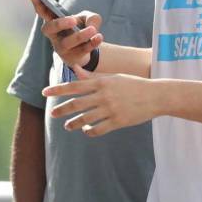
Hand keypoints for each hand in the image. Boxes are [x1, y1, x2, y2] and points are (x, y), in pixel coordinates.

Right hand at [30, 0, 102, 67]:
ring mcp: (61, 48)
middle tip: (73, 20)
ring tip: (93, 30)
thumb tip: (92, 27)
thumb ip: (92, 18)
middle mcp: (54, 35)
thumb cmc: (83, 28)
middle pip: (49, 29)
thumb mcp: (89, 18)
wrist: (89, 48)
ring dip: (80, 36)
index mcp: (54, 22)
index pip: (43, 12)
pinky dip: (91, 44)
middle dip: (60, 24)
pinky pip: (80, 51)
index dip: (37, 3)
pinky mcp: (71, 58)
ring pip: (67, 43)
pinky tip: (99, 37)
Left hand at [42, 65, 160, 136]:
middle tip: (52, 114)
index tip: (45, 93)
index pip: (75, 85)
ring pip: (85, 119)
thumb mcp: (113, 78)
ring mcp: (111, 109)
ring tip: (68, 126)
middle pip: (76, 104)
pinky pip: (97, 129)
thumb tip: (76, 70)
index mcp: (102, 82)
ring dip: (73, 123)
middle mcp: (104, 95)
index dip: (58, 90)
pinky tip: (86, 130)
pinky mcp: (118, 121)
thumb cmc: (133, 85)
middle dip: (62, 110)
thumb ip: (93, 77)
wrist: (155, 96)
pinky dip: (88, 131)